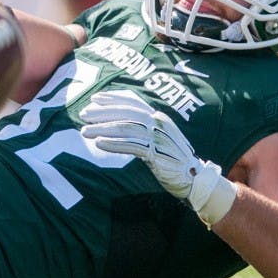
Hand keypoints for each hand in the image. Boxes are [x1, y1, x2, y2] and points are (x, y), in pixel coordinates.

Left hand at [80, 90, 236, 225]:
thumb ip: (143, 129)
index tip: (95, 98)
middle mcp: (158, 123)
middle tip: (83, 115)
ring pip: (125, 128)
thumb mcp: (158, 138)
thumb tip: (119, 124)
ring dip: (103, 129)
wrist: (194, 178)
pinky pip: (131, 146)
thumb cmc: (172, 159)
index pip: (133, 102)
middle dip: (103, 113)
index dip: (114, 98)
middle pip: (126, 113)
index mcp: (158, 117)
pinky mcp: (157, 154)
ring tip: (85, 132)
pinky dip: (114, 144)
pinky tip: (99, 143)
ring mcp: (159, 137)